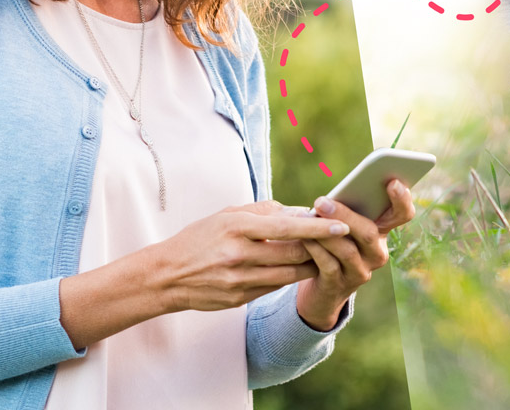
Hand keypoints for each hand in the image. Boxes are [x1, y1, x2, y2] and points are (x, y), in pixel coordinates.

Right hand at [59, 199, 349, 348]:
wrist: (167, 275)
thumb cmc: (201, 237)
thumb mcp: (228, 214)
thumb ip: (264, 211)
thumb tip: (298, 211)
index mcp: (238, 226)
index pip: (287, 227)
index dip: (317, 227)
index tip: (341, 224)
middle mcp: (240, 254)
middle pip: (293, 253)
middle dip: (320, 247)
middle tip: (340, 238)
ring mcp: (240, 279)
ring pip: (289, 274)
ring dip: (311, 264)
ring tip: (326, 254)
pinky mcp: (240, 298)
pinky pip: (274, 287)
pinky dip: (290, 277)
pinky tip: (300, 269)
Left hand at [295, 179, 415, 330]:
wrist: (324, 284)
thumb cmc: (335, 241)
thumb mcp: (345, 223)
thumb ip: (348, 208)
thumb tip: (330, 197)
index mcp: (383, 231)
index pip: (402, 214)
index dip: (402, 199)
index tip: (392, 182)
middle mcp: (378, 253)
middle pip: (369, 233)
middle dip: (345, 215)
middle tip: (321, 201)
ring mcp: (361, 272)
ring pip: (347, 250)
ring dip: (325, 232)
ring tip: (308, 215)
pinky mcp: (340, 285)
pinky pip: (328, 265)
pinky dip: (315, 248)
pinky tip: (304, 237)